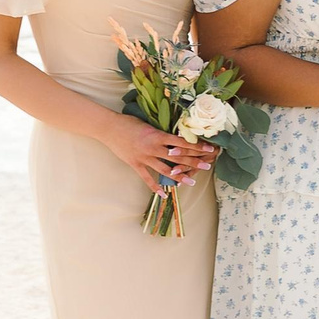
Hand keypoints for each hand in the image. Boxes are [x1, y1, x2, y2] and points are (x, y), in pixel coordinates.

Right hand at [99, 115, 214, 193]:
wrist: (109, 128)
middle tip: (207, 166)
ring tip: (192, 182)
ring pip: (166, 170)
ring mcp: (144, 157)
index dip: (197, 146)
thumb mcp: (150, 125)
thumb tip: (178, 135)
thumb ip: (162, 133)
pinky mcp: (135, 164)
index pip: (182, 142)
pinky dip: (155, 187)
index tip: (209, 149)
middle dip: (194, 161)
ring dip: (180, 176)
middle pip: (178, 156)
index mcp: (158, 135)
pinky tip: (163, 195)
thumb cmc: (130, 123)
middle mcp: (153, 148)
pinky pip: (147, 178)